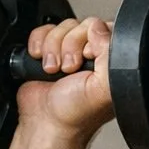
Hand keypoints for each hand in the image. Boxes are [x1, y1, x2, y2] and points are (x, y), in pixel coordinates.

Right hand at [17, 16, 114, 144]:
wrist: (45, 123)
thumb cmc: (75, 114)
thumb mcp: (102, 87)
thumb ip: (110, 56)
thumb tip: (100, 28)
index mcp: (110, 62)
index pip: (105, 29)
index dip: (91, 39)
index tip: (86, 58)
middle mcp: (91, 55)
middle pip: (80, 25)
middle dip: (69, 46)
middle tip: (69, 69)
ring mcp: (68, 52)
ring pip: (61, 27)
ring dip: (53, 48)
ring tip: (54, 71)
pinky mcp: (47, 51)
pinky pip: (42, 30)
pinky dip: (38, 44)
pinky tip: (41, 62)